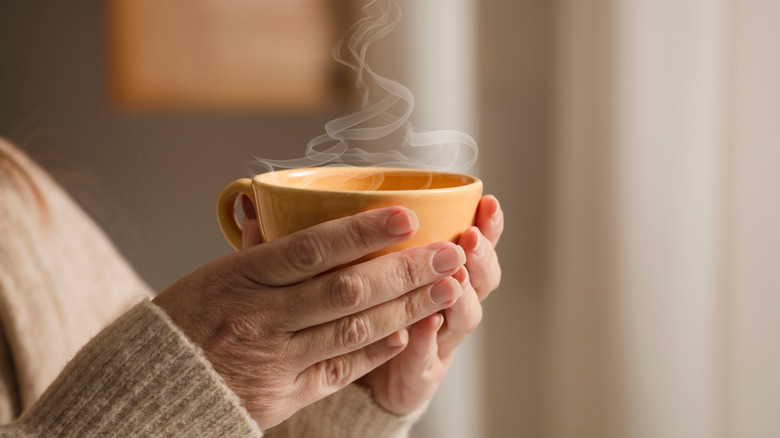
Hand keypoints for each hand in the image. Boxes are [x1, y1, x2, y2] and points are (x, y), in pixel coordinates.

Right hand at [152, 206, 465, 428]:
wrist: (153, 387)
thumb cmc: (187, 321)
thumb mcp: (213, 274)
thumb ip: (257, 246)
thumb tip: (270, 203)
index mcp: (242, 278)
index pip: (312, 248)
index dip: (363, 231)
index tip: (407, 216)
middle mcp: (262, 318)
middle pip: (347, 290)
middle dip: (406, 270)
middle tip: (450, 252)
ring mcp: (276, 359)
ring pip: (353, 329)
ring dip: (406, 308)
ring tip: (446, 288)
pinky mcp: (285, 394)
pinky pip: (339, 369)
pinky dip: (375, 350)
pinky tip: (407, 330)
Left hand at [358, 195, 503, 414]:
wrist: (369, 382)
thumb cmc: (375, 314)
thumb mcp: (383, 268)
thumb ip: (388, 237)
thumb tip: (371, 190)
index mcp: (447, 278)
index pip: (478, 248)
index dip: (489, 227)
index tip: (487, 202)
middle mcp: (452, 309)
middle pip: (481, 282)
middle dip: (479, 258)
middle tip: (471, 238)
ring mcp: (441, 344)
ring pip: (463, 319)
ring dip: (460, 296)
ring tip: (454, 278)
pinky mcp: (420, 377)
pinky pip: (426, 359)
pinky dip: (425, 340)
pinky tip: (423, 323)